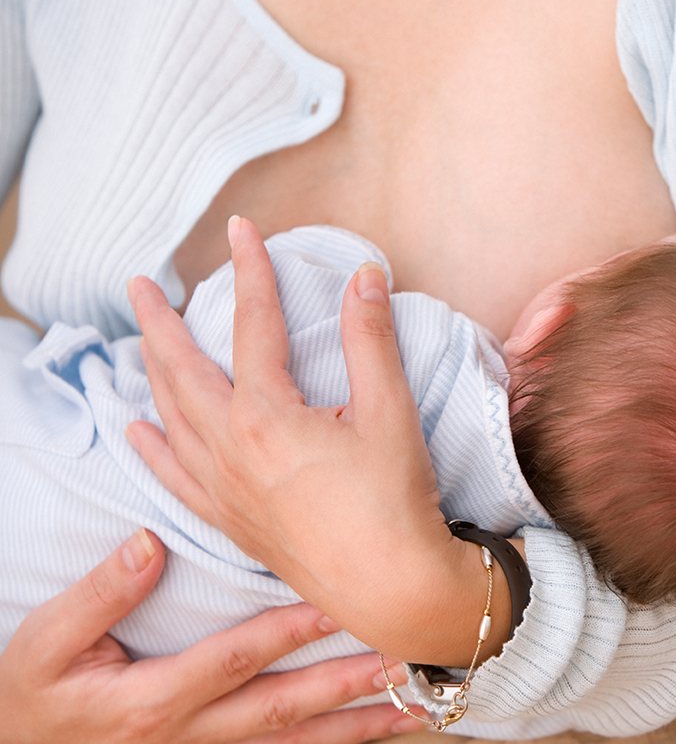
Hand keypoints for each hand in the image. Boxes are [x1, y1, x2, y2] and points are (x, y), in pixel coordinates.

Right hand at [0, 529, 423, 743]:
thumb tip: (148, 544)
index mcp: (153, 699)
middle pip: (283, 708)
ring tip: (411, 709)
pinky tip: (366, 733)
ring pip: (294, 742)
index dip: (288, 632)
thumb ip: (98, 595)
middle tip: (402, 660)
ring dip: (356, 725)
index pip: (236, 657)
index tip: (335, 603)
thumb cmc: (37, 694)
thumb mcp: (46, 643)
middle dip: (347, 683)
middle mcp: (191, 735)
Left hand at [126, 217, 500, 664]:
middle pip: (181, 370)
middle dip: (160, 321)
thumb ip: (370, 338)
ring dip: (151, 374)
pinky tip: (137, 430)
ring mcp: (223, 488)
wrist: (393, 587)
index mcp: (267, 417)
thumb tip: (363, 276)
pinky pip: (173, 476)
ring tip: (140, 343)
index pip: (253, 324)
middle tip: (141, 284)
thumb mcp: (390, 411)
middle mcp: (230, 450)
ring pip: (169, 418)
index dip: (250, 270)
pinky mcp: (230, 520)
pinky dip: (151, 447)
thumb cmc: (395, 500)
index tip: (242, 230)